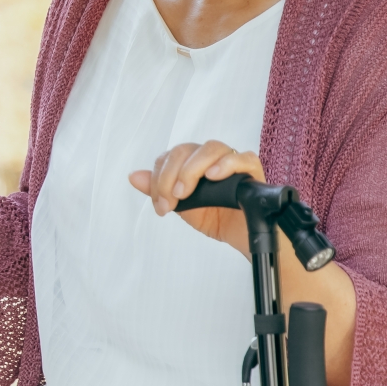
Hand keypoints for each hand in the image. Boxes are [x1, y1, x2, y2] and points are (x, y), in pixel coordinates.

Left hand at [128, 140, 261, 257]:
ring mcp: (233, 161)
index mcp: (193, 163)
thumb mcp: (182, 206)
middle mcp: (212, 158)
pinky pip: (243, 157)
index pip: (170, 157)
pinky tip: (213, 176)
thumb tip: (134, 176)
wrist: (242, 237)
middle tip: (171, 201)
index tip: (161, 206)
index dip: (159, 178)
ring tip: (185, 192)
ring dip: (192, 169)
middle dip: (170, 176)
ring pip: (211, 148)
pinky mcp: (253, 171)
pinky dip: (225, 163)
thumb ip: (159, 191)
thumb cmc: (216, 218)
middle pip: (186, 150)